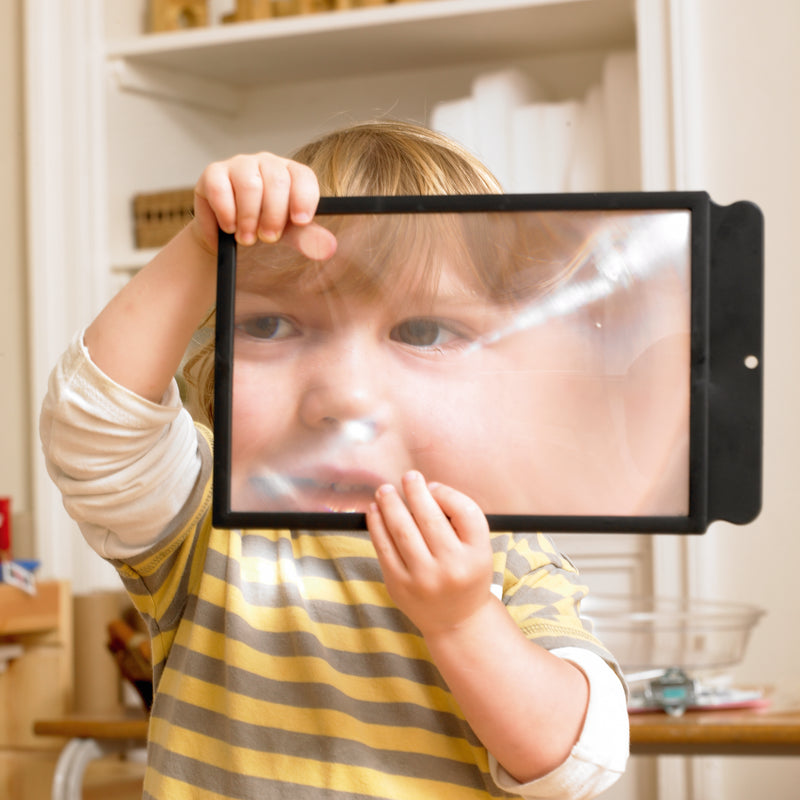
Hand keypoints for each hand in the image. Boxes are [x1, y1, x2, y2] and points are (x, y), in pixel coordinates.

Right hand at [192, 152, 336, 259]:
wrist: (228, 236)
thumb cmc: (263, 227)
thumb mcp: (290, 235)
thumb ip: (309, 238)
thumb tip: (329, 249)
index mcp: (290, 174)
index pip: (303, 176)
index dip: (304, 198)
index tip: (300, 221)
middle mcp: (266, 163)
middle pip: (277, 181)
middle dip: (274, 215)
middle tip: (268, 238)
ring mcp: (239, 165)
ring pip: (249, 184)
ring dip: (248, 218)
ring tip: (246, 238)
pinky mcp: (213, 173)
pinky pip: (219, 188)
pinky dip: (225, 214)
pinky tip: (228, 228)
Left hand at [366, 471, 493, 636]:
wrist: (457, 622)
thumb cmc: (467, 574)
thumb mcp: (479, 549)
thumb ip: (461, 520)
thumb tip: (425, 490)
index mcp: (478, 555)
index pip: (465, 512)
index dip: (447, 493)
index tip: (433, 486)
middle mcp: (452, 568)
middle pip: (430, 518)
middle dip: (415, 492)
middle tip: (408, 476)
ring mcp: (424, 579)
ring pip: (402, 531)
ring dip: (391, 504)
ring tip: (385, 490)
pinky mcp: (400, 586)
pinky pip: (384, 548)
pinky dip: (377, 526)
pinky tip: (375, 511)